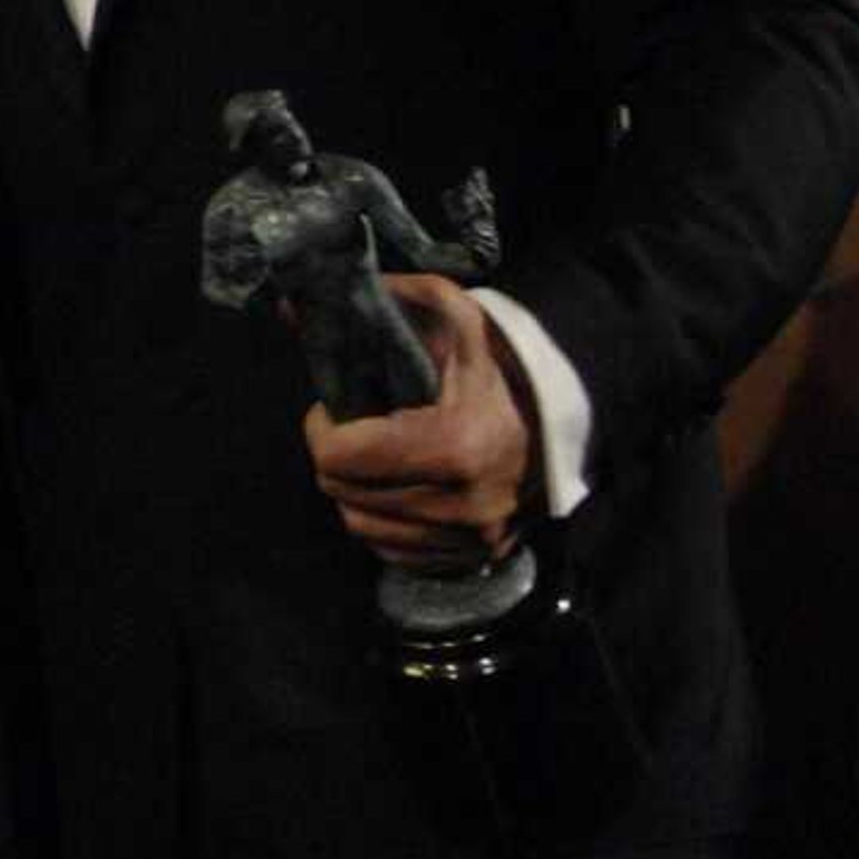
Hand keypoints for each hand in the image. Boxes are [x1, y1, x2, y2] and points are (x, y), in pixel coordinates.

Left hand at [303, 273, 533, 570]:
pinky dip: (383, 520)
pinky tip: (400, 486)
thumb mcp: (448, 315)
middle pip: (342, 494)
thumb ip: (377, 303)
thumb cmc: (499, 362)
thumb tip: (290, 309)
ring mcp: (471, 537)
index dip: (323, 428)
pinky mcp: (475, 556)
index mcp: (453, 446)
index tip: (338, 408)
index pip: (335, 459)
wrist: (568, 414)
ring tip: (376, 457)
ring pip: (360, 526)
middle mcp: (463, 505)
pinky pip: (392, 551)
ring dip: (355, 491)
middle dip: (336, 459)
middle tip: (356, 430)